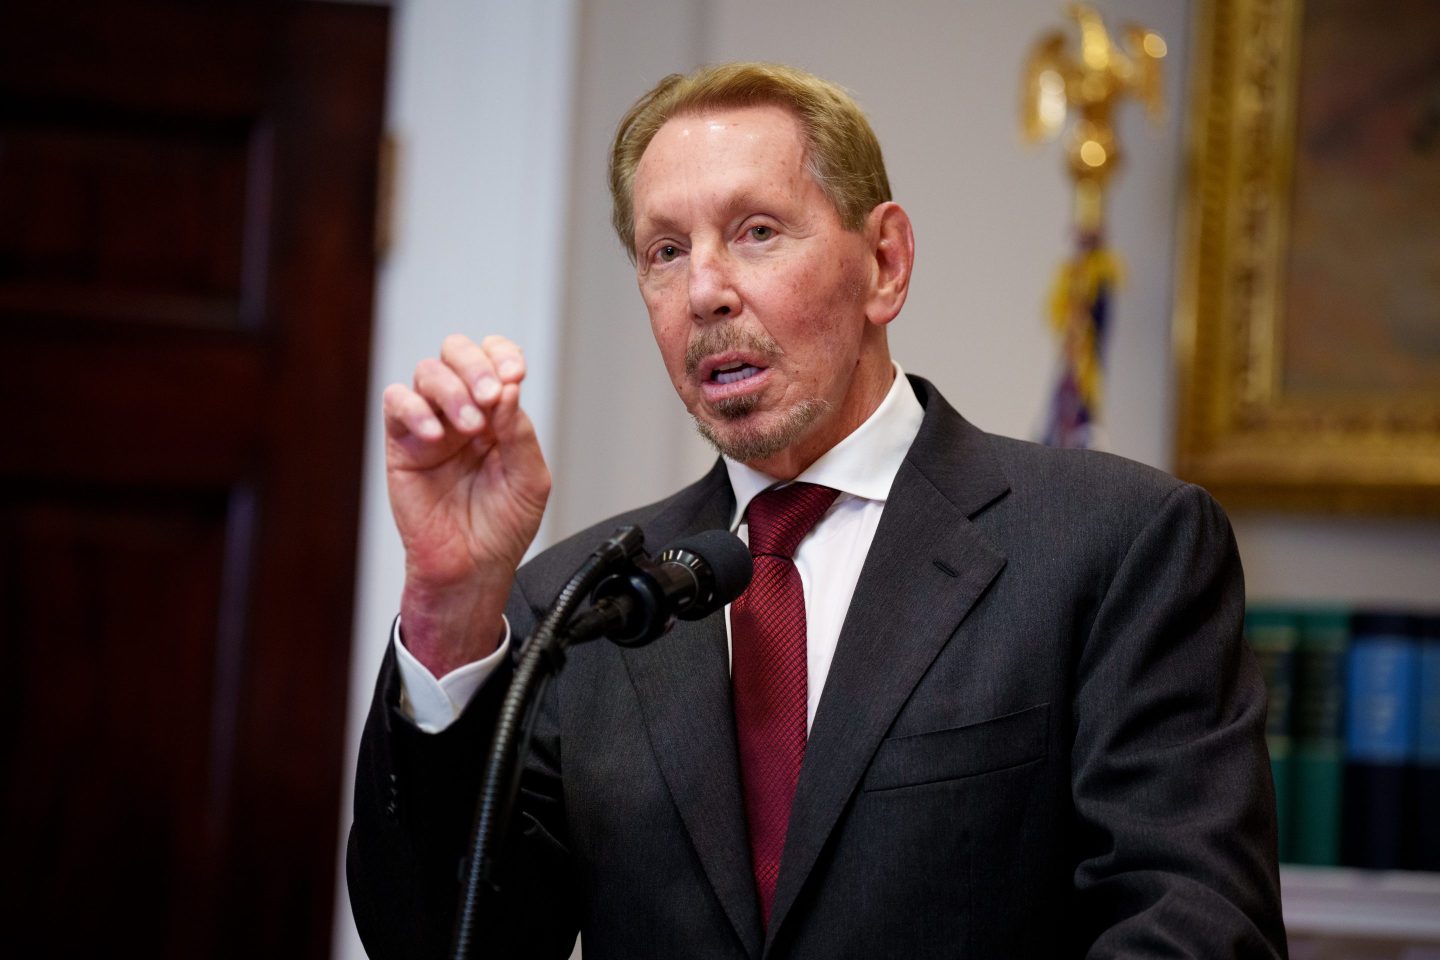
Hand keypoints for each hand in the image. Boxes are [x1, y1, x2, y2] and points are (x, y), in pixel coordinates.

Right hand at [382, 334, 550, 674]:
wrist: (472, 567)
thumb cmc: (502, 527)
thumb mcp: (530, 479)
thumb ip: (520, 432)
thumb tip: (507, 389)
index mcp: (498, 414)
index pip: (495, 359)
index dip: (503, 355)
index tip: (515, 375)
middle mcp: (463, 411)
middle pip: (457, 353)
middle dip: (475, 365)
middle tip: (490, 395)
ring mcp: (431, 424)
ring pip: (427, 373)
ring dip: (452, 391)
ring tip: (469, 427)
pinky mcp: (402, 444)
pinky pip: (396, 404)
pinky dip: (414, 410)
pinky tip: (436, 437)